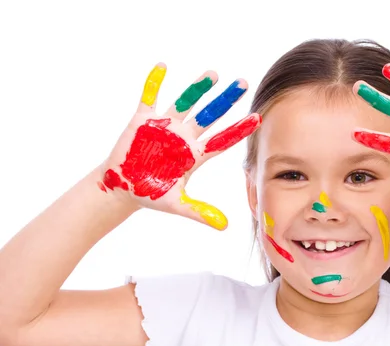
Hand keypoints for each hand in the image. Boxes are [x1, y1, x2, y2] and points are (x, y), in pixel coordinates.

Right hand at [98, 63, 260, 229]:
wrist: (123, 187)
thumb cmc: (151, 195)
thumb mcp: (177, 205)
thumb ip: (200, 212)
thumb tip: (225, 226)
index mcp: (195, 155)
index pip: (222, 139)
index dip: (239, 129)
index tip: (257, 117)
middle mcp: (184, 137)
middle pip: (209, 115)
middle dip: (225, 100)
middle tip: (243, 83)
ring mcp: (165, 126)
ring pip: (185, 102)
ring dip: (197, 88)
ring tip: (213, 74)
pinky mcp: (142, 120)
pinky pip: (149, 97)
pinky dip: (154, 82)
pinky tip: (162, 66)